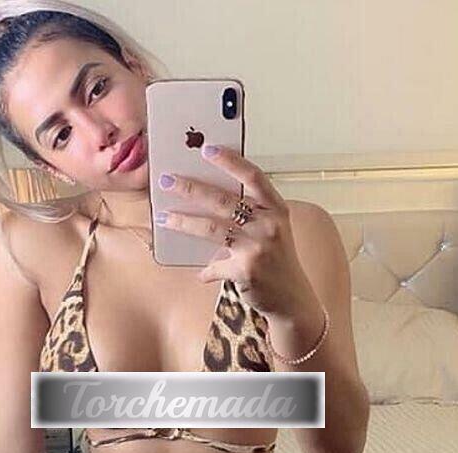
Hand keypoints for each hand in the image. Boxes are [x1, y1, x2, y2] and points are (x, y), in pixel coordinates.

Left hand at [156, 145, 306, 315]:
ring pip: (212, 229)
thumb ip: (249, 216)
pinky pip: (215, 266)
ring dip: (184, 222)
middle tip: (167, 180)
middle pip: (224, 200)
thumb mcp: (272, 232)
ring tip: (164, 217)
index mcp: (277, 209)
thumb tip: (207, 202)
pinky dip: (206, 271)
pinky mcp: (246, 270)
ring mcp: (258, 247)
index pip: (253, 177)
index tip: (207, 149)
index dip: (231, 161)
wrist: (293, 299)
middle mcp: (269, 225)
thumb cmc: (278, 262)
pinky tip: (200, 274)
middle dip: (191, 188)